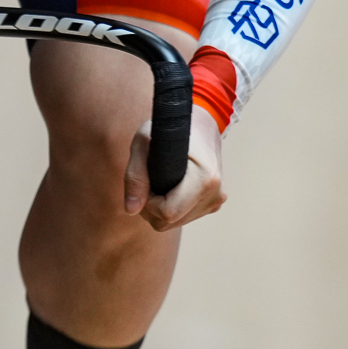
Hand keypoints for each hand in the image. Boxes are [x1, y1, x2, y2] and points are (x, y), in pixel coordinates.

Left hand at [121, 104, 225, 230]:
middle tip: (149, 181)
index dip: (148, 203)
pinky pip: (183, 218)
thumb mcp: (144, 142)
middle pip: (169, 222)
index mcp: (205, 179)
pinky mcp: (214, 204)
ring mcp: (216, 201)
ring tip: (159, 182)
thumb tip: (131, 210)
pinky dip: (171, 208)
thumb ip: (135, 176)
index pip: (168, 213)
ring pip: (174, 223)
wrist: (201, 124)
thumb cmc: (171, 129)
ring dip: (160, 209)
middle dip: (151, 207)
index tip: (146, 182)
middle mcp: (215, 194)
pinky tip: (171, 187)